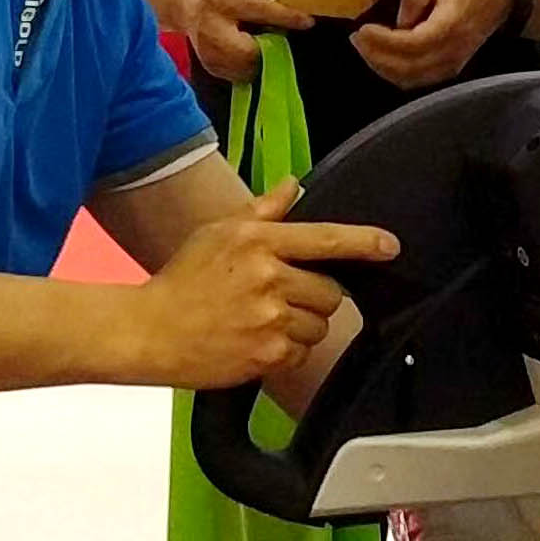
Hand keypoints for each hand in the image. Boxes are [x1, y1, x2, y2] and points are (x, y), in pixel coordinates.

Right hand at [128, 181, 396, 388]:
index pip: (325, 238)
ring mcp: (270, 318)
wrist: (149, 332)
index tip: (390, 246)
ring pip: (320, 324)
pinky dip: (288, 352)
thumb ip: (262, 211)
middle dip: (314, 295)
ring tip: (263, 321)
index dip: (363, 242)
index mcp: (258, 242)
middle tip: (279, 298)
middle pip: (331, 290)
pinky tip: (257, 342)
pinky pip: (303, 352)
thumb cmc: (181, 281)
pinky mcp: (268, 354)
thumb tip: (293, 186)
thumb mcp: (217, 233)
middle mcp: (268, 277)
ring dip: (302, 325)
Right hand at [164, 0, 310, 83]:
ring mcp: (208, 51)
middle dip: (268, 46)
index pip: (259, 10)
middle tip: (270, 34)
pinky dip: (249, 64)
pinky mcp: (211, 66)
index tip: (306, 21)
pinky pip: (240, 74)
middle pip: (251, 50)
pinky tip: (243, 47)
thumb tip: (297, 3)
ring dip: (260, 57)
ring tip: (252, 39)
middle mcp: (212, 28)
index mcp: (222, 0)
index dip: (286, 17)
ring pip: (247, 67)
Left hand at [351, 0, 514, 91]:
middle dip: (375, 55)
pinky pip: (416, 79)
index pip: (413, 44)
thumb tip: (399, 21)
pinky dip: (393, 72)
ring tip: (363, 45)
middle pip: (407, 67)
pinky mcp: (448, 69)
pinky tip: (380, 55)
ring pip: (409, 79)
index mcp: (452, 25)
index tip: (363, 29)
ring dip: (381, 66)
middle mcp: (452, 51)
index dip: (384, 42)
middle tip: (356, 38)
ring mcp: (451, 64)